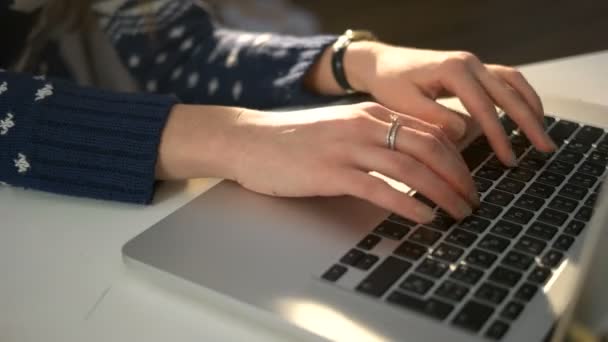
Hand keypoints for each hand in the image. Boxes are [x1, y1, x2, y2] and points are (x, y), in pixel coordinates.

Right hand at [228, 102, 479, 222]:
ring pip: (411, 168)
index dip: (456, 157)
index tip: (468, 179)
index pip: (428, 131)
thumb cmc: (293, 140)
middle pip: (428, 147)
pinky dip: (408, 205)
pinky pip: (380, 188)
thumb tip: (408, 160)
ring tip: (459, 213)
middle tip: (473, 200)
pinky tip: (424, 218)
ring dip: (443, 192)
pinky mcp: (331, 172)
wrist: (249, 140)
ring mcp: (347, 148)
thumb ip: (373, 138)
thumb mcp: (340, 129)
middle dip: (459, 176)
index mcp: (370, 114)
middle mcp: (364, 126)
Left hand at [307, 42, 556, 165]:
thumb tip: (464, 134)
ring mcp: (473, 62)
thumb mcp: (405, 104)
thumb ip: (434, 118)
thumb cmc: (389, 84)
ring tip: (543, 133)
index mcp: (453, 71)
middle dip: (529, 122)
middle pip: (509, 91)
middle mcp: (469, 62)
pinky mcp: (472, 68)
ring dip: (531, 106)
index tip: (509, 159)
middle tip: (546, 148)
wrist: (381, 63)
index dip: (499, 136)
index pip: (484, 107)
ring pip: (513, 82)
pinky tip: (528, 114)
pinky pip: (505, 79)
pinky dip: (520, 95)